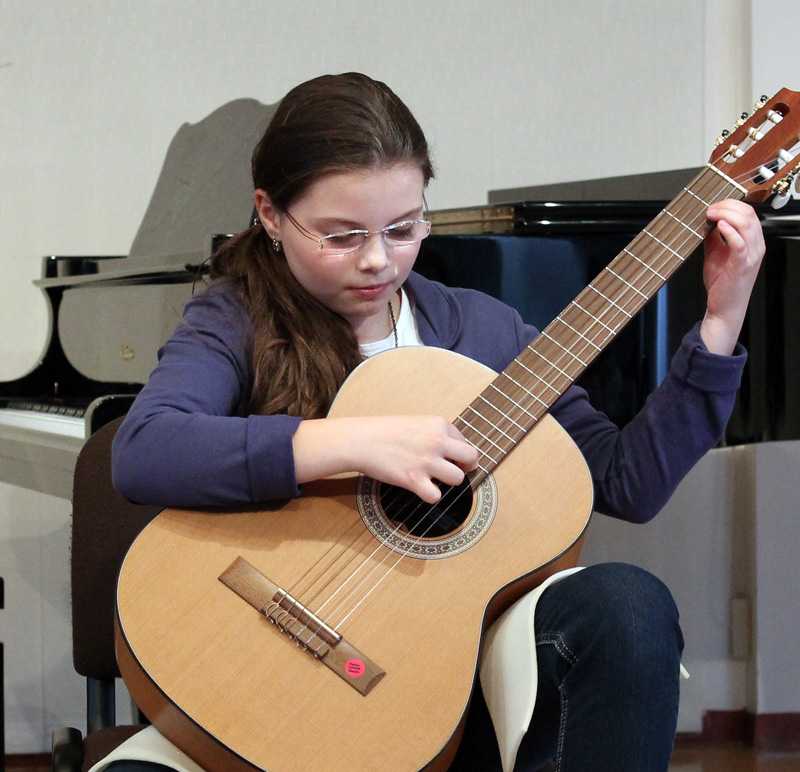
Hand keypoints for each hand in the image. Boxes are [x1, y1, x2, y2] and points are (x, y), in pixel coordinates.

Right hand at [292, 415, 479, 503]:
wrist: (362, 440)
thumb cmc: (386, 432)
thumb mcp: (416, 423)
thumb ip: (436, 434)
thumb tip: (455, 453)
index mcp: (438, 424)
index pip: (464, 442)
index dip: (458, 452)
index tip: (448, 457)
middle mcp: (437, 441)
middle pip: (471, 458)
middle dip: (466, 467)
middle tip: (455, 471)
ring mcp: (426, 461)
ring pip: (457, 479)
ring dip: (447, 482)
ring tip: (433, 478)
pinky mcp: (414, 479)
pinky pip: (436, 496)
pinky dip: (430, 496)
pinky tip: (421, 488)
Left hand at [700, 199, 765, 354]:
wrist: (723, 307)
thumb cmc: (721, 282)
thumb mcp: (715, 253)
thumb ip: (714, 237)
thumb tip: (707, 221)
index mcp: (752, 241)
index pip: (748, 212)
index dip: (730, 204)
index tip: (712, 206)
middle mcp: (756, 246)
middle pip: (749, 214)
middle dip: (727, 206)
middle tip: (709, 209)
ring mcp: (751, 255)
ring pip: (746, 224)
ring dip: (727, 215)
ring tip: (711, 215)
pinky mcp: (742, 265)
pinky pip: (740, 243)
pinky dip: (730, 231)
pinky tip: (719, 226)